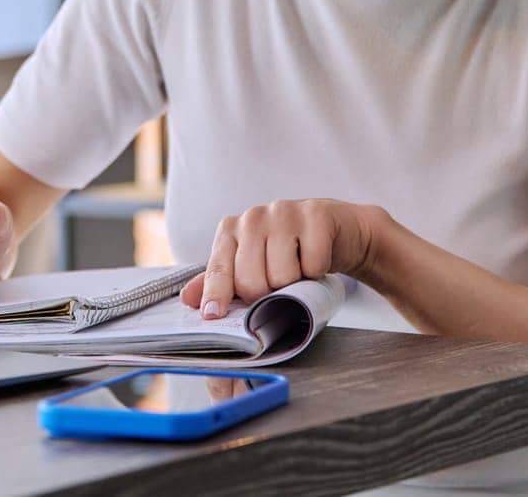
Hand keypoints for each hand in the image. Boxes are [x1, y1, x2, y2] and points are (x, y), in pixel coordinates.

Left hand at [179, 199, 378, 318]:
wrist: (337, 231)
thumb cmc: (289, 251)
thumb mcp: (252, 264)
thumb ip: (220, 280)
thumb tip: (189, 299)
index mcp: (231, 229)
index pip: (219, 269)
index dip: (216, 294)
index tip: (212, 314)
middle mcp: (253, 216)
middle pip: (251, 280)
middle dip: (267, 294)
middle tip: (278, 284)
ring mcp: (284, 212)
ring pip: (282, 275)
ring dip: (295, 283)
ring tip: (298, 269)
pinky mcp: (315, 215)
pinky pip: (312, 264)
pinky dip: (318, 271)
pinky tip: (316, 258)